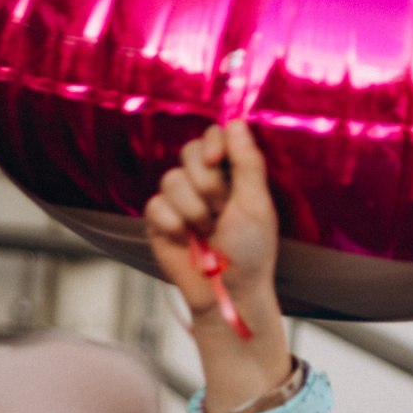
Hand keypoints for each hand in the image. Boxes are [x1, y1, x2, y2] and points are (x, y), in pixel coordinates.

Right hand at [142, 121, 289, 412]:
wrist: (229, 291)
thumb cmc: (250, 251)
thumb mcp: (256, 204)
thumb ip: (248, 163)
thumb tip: (236, 122)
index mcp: (230, 173)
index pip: (214, 135)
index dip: (214, 143)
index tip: (219, 161)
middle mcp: (202, 181)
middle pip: (189, 151)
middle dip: (209, 184)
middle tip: (223, 212)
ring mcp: (178, 200)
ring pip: (171, 178)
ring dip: (195, 210)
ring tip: (208, 232)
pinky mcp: (158, 220)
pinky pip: (156, 205)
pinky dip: (175, 225)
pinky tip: (187, 241)